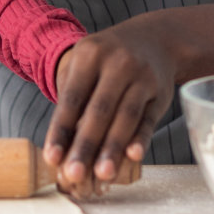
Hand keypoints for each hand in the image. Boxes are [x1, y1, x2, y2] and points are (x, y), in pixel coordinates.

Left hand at [42, 4, 213, 195]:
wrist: (154, 38)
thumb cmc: (107, 60)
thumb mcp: (84, 64)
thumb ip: (73, 99)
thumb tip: (63, 145)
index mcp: (89, 55)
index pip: (72, 98)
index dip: (60, 130)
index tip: (52, 158)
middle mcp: (117, 63)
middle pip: (98, 111)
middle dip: (85, 145)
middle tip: (74, 175)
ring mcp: (142, 76)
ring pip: (126, 117)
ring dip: (113, 148)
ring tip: (102, 175)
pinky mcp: (160, 92)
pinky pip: (148, 118)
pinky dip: (141, 138)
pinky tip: (133, 157)